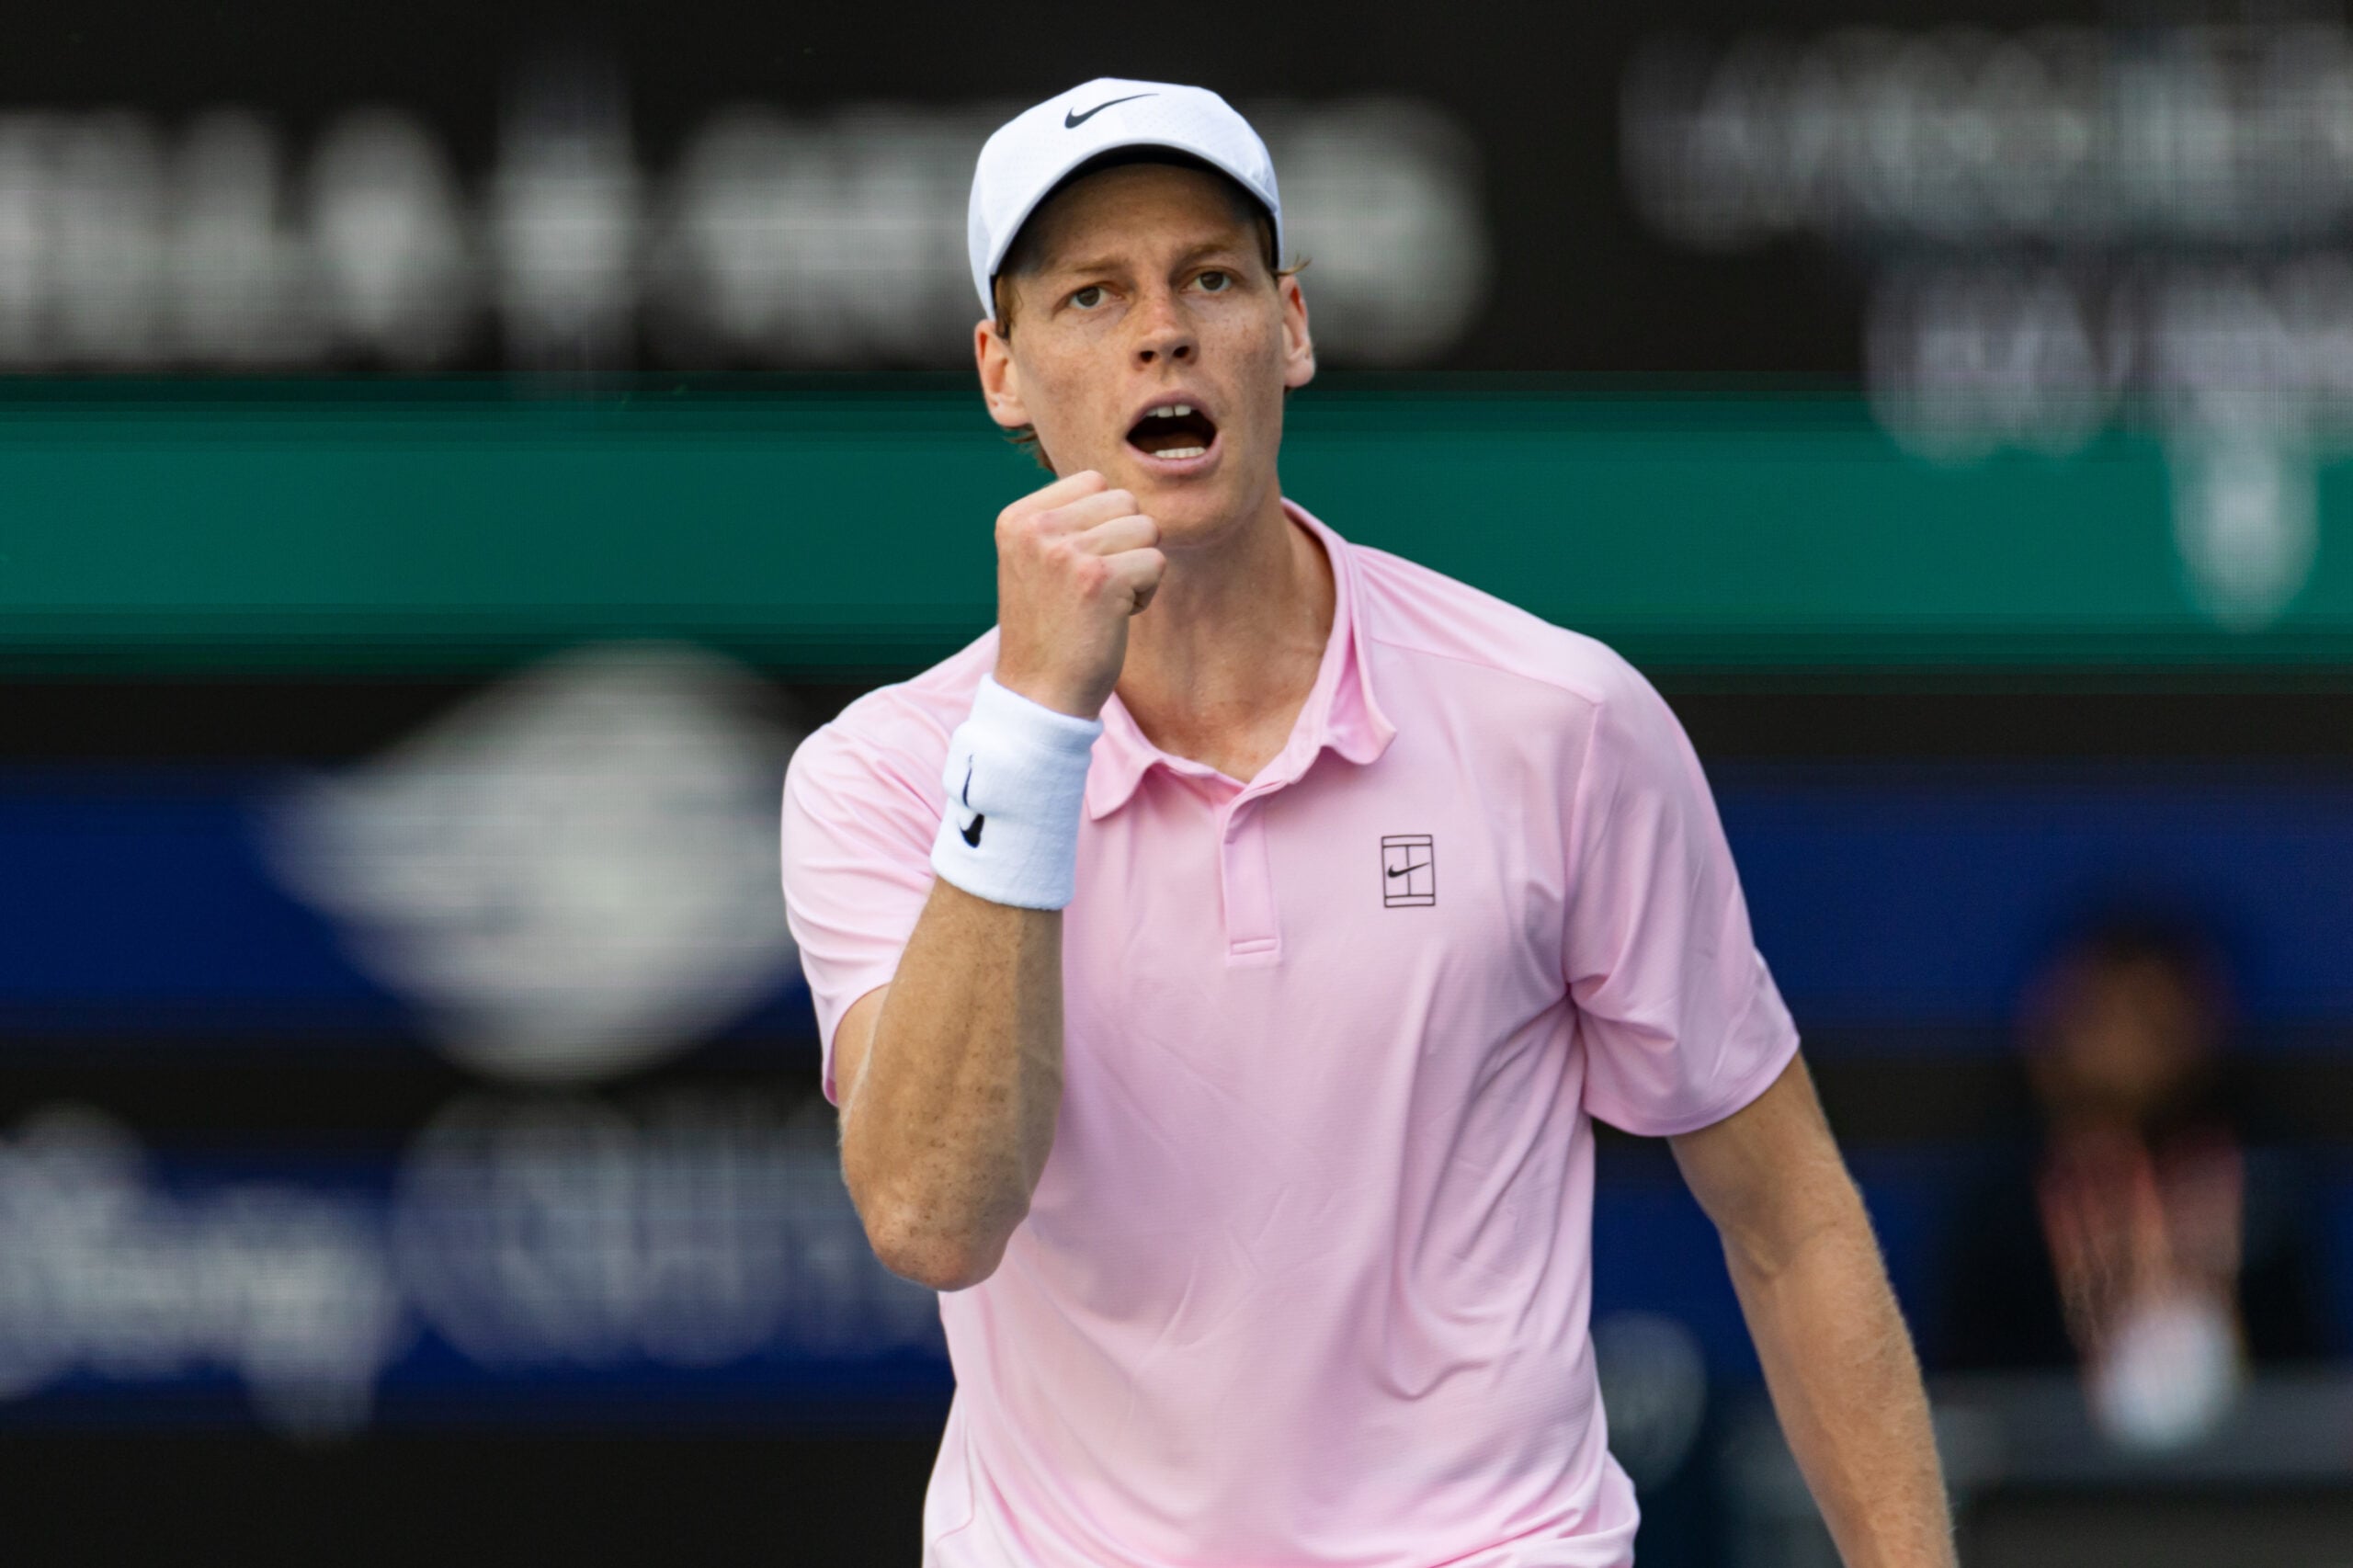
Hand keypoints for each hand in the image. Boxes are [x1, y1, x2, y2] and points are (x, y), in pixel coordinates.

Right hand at [991, 470, 1165, 717]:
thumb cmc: (1048, 628)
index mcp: (1018, 518)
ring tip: (1104, 601)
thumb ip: (1067, 520)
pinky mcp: (1101, 578)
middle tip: (1095, 586)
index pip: (1093, 481)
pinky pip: (1156, 562)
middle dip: (1125, 542)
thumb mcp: (1037, 561)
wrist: (1038, 694)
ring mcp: (1068, 551)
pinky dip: (1145, 594)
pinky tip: (1114, 618)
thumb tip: (1123, 491)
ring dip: (1138, 568)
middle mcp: (1038, 528)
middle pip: (1125, 500)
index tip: (1077, 566)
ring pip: (1146, 529)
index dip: (1103, 523)